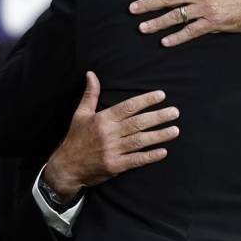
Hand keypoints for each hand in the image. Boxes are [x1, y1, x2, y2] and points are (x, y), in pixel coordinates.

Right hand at [43, 71, 179, 197]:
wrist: (66, 167)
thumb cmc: (75, 138)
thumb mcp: (81, 114)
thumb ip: (90, 94)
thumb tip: (91, 74)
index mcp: (102, 119)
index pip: (128, 107)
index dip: (145, 100)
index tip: (161, 95)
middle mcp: (109, 134)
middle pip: (138, 123)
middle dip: (158, 117)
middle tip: (175, 112)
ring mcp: (112, 150)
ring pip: (140, 141)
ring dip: (159, 135)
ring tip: (175, 130)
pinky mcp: (114, 166)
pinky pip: (135, 160)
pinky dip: (150, 156)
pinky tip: (163, 152)